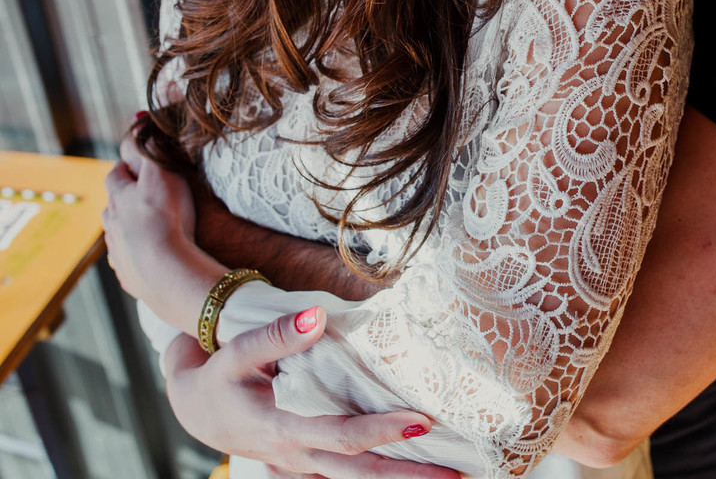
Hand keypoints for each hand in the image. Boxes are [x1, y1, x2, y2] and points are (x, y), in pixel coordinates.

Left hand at [103, 127, 199, 303]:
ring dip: (132, 228)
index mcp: (118, 197)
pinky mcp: (128, 274)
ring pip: (119, 232)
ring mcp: (117, 250)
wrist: (165, 270)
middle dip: (126, 199)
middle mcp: (111, 223)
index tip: (140, 166)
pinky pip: (130, 260)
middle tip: (147, 197)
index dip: (127, 168)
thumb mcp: (160, 173)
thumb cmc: (166, 217)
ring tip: (153, 229)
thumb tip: (138, 119)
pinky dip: (140, 255)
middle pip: (114, 205)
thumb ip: (148, 147)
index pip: (116, 174)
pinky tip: (155, 257)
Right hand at [163, 308, 459, 478]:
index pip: (341, 437)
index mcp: (283, 429)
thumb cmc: (218, 377)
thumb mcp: (236, 353)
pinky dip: (380, 475)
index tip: (421, 421)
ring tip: (449, 474)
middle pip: (359, 473)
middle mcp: (297, 455)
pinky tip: (414, 468)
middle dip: (408, 475)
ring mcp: (303, 465)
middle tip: (457, 470)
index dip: (381, 431)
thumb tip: (315, 317)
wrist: (194, 408)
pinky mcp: (308, 463)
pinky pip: (348, 475)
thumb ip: (275, 336)